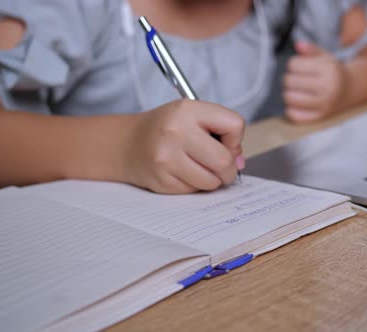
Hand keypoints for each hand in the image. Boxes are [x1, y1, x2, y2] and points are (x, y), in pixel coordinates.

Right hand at [122, 99, 244, 193]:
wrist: (127, 143)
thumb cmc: (167, 128)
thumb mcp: (193, 116)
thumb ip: (222, 133)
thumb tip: (239, 163)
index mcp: (187, 110)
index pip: (234, 126)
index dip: (235, 138)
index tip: (226, 141)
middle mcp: (175, 132)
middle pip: (224, 161)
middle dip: (229, 168)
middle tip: (223, 167)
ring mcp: (167, 158)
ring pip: (212, 181)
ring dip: (214, 179)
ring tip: (202, 168)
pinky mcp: (162, 180)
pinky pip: (195, 190)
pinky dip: (196, 185)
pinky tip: (184, 173)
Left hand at [283, 41, 348, 122]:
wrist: (350, 90)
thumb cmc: (332, 72)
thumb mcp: (325, 56)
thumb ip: (311, 50)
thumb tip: (298, 45)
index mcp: (329, 70)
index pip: (294, 65)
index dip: (292, 64)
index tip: (297, 66)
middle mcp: (328, 88)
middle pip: (289, 81)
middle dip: (288, 78)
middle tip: (294, 79)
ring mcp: (324, 104)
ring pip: (289, 98)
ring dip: (288, 93)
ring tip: (294, 90)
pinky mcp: (320, 117)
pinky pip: (295, 115)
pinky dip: (291, 109)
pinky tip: (296, 102)